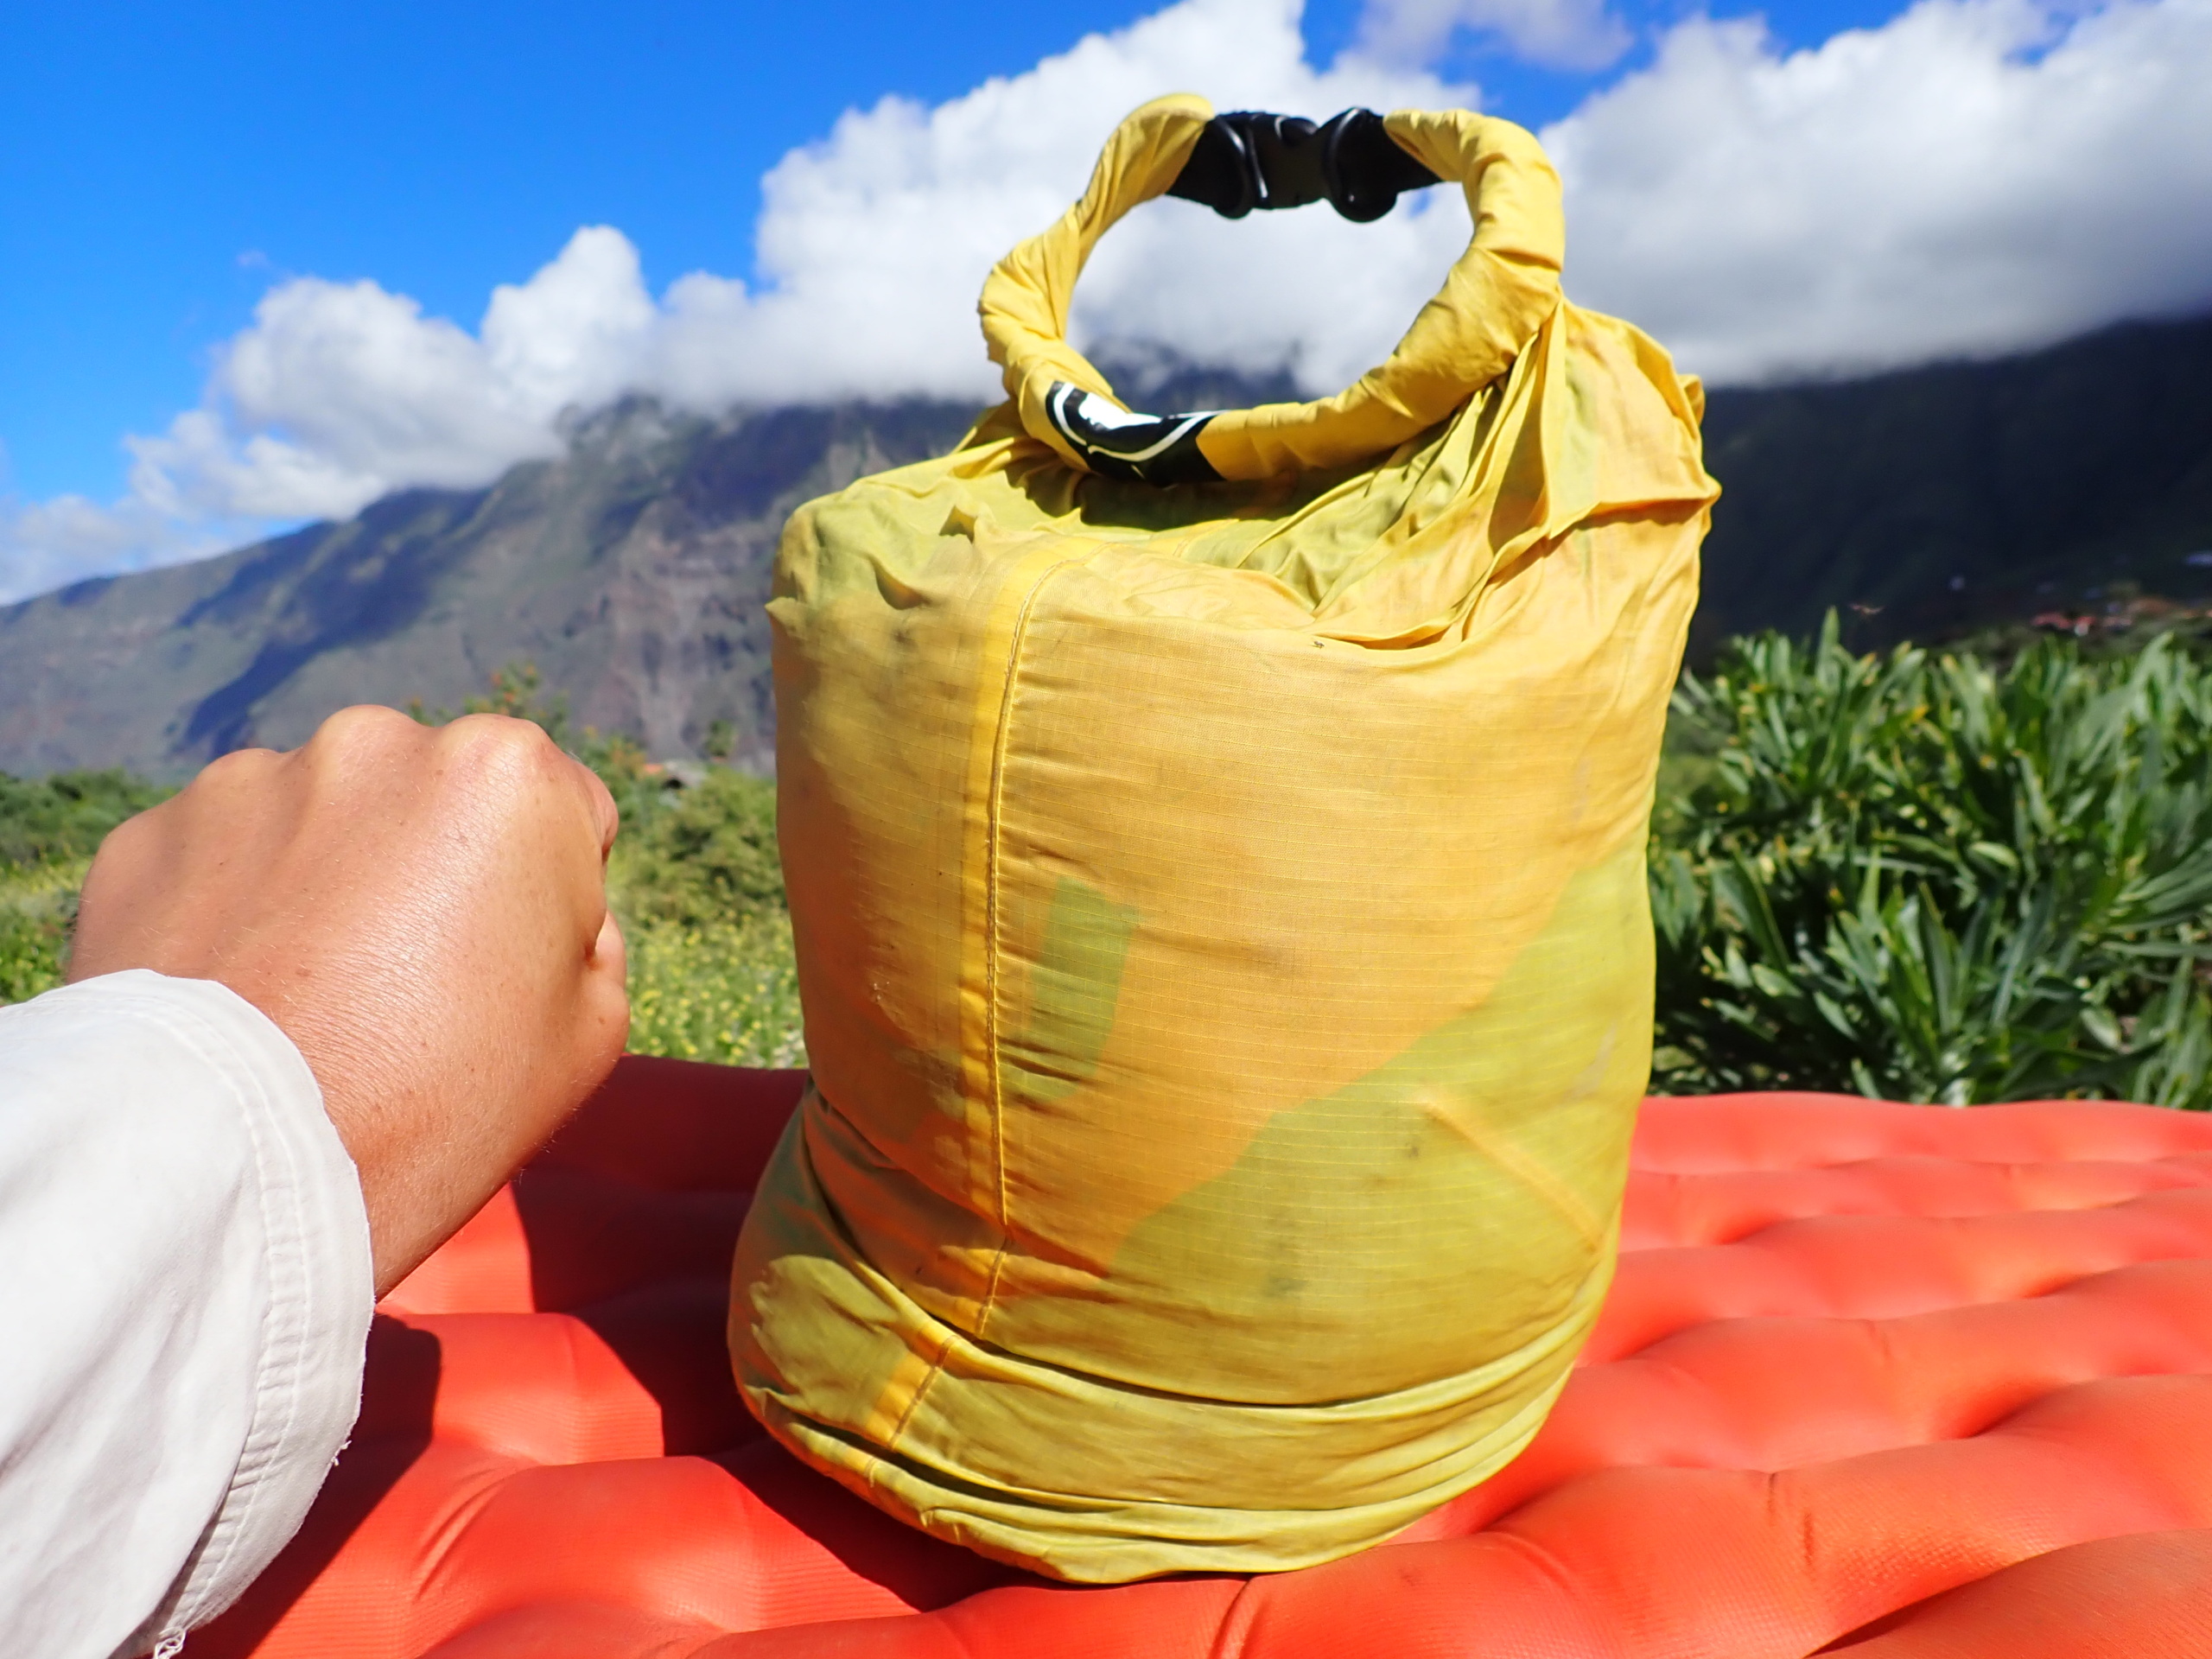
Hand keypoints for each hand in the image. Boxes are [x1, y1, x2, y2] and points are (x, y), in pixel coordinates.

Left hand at [70, 707, 628, 1295]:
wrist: (237, 1168)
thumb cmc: (439, 1103)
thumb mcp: (593, 1030)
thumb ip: (589, 934)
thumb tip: (538, 913)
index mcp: (507, 773)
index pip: (565, 814)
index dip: (548, 899)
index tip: (508, 973)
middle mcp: (378, 744)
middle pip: (437, 801)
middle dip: (433, 866)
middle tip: (411, 986)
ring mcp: (252, 781)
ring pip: (322, 824)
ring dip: (329, 880)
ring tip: (315, 999)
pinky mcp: (154, 833)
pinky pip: (221, 861)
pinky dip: (236, 911)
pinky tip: (246, 997)